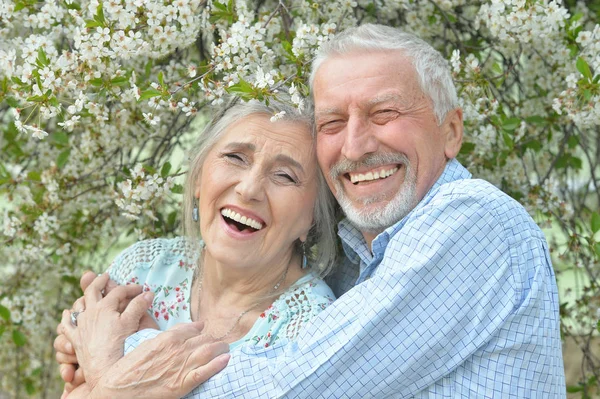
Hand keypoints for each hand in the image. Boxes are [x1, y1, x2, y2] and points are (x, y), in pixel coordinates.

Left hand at [60, 273, 153, 388]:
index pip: (119, 291)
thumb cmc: (120, 343)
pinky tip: (67, 313)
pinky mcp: (75, 338)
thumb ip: (139, 305)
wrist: (105, 366)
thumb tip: (149, 293)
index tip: (141, 290)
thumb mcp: (132, 322)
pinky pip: (67, 325)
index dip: (131, 288)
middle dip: (100, 281)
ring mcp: (81, 325)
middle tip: (105, 276)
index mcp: (105, 306)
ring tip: (88, 293)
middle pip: (93, 291)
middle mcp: (90, 312)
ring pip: (79, 305)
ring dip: (84, 297)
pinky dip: (67, 317)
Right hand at [90, 322, 229, 398]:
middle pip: (204, 339)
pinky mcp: (182, 383)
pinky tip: (226, 359)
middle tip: (219, 341)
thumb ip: (168, 336)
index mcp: (167, 338)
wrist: (118, 390)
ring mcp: (181, 366)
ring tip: (225, 348)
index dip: (202, 331)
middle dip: (214, 339)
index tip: (206, 332)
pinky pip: (205, 371)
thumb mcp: (147, 344)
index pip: (193, 329)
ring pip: (209, 351)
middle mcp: (177, 349)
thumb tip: (189, 328)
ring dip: (220, 348)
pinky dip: (217, 364)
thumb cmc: (129, 368)